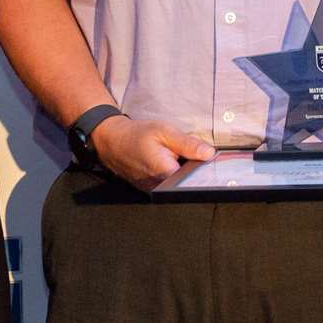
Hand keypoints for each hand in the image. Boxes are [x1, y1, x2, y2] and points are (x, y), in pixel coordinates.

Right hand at [91, 116, 213, 191]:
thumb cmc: (137, 135)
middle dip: (193, 170)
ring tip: (176, 159)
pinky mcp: (150, 190)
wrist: (113, 141)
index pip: (195, 178)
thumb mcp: (165, 132)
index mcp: (166, 174)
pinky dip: (172, 175)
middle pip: (187, 182)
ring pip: (177, 184)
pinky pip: (167, 185)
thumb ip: (188, 144)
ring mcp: (153, 191)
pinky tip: (168, 163)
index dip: (205, 170)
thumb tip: (209, 154)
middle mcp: (159, 187)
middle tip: (188, 156)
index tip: (208, 160)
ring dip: (182, 173)